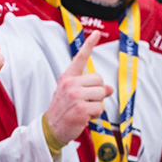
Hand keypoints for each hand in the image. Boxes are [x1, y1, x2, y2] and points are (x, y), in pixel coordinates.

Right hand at [43, 30, 110, 145]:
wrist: (51, 128)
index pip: (80, 58)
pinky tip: (85, 117)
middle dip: (99, 93)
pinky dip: (96, 115)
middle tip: (87, 102)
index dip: (89, 44)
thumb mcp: (73, 95)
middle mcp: (70, 84)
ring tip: (85, 110)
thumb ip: (90, 89)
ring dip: (98, 105)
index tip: (95, 33)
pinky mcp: (80, 109)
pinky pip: (100, 108)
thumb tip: (110, 89)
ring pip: (102, 94)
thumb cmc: (63, 110)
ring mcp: (75, 96)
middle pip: (100, 80)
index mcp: (67, 78)